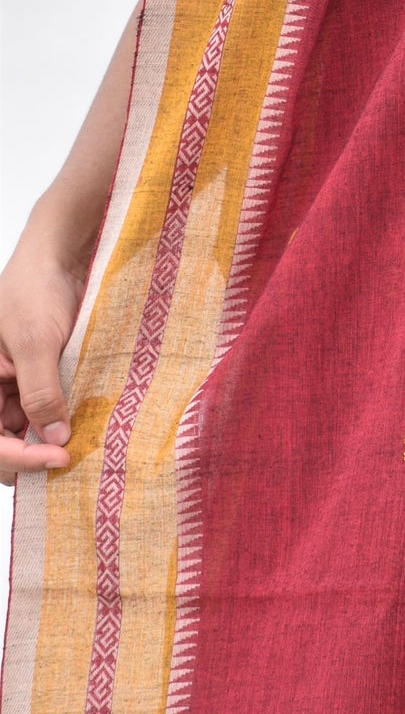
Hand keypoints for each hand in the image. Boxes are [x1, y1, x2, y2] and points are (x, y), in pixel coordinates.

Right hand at [0, 199, 95, 483]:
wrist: (61, 253)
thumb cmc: (36, 288)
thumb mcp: (36, 342)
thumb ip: (40, 393)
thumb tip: (55, 438)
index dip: (21, 457)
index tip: (59, 458)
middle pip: (6, 443)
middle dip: (34, 456)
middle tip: (71, 461)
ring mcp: (16, 385)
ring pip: (30, 430)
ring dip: (52, 441)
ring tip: (84, 448)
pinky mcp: (43, 376)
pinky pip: (49, 409)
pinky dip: (65, 420)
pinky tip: (88, 426)